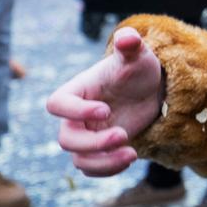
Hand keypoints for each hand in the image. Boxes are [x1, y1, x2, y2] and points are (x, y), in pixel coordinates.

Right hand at [46, 27, 163, 176]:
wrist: (149, 88)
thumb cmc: (137, 68)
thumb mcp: (136, 56)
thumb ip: (130, 45)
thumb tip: (128, 37)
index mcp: (76, 91)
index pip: (57, 104)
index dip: (76, 111)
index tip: (106, 109)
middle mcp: (75, 116)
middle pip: (67, 139)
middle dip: (93, 143)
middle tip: (124, 134)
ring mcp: (87, 135)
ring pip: (79, 159)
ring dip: (103, 163)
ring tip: (131, 154)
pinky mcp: (100, 150)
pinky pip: (93, 168)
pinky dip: (109, 169)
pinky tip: (131, 157)